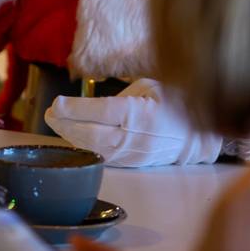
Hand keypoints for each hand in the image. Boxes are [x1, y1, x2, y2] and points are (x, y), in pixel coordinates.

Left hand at [46, 79, 226, 166]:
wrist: (200, 136)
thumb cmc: (175, 103)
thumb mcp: (150, 87)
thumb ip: (123, 94)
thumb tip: (96, 105)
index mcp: (138, 113)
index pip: (99, 112)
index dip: (74, 109)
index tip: (56, 104)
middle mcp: (133, 136)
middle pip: (90, 134)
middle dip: (65, 125)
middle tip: (49, 114)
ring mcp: (133, 154)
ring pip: (94, 149)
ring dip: (72, 138)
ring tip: (57, 125)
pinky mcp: (133, 163)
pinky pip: (104, 157)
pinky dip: (86, 148)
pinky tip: (75, 139)